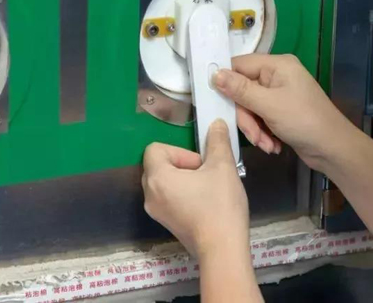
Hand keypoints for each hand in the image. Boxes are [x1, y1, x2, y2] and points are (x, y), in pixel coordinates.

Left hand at [142, 120, 249, 258]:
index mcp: (158, 178)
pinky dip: (182, 194)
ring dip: (184, 179)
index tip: (199, 163)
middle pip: (158, 165)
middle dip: (182, 164)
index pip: (155, 149)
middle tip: (205, 173)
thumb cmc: (219, 205)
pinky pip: (168, 198)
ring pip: (164, 182)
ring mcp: (156, 212)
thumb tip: (215, 124)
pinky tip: (205, 203)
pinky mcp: (166, 223)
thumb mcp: (223, 167)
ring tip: (207, 187)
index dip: (179, 150)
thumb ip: (217, 141)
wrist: (222, 249)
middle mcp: (149, 195)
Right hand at [214, 54, 354, 170]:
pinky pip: (261, 118)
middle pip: (243, 91)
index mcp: (277, 65)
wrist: (333, 149)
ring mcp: (280, 94)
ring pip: (250, 108)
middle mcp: (277, 76)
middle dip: (246, 117)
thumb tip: (214, 73)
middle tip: (254, 135)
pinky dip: (263, 133)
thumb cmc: (304, 121)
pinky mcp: (281, 112)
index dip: (225, 82)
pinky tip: (273, 146)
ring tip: (267, 145)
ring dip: (255, 129)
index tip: (214, 101)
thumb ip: (240, 89)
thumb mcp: (268, 105)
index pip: (239, 65)